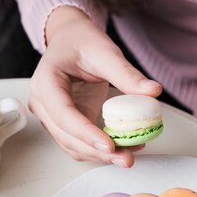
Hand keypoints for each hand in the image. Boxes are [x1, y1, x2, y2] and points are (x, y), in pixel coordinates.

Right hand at [29, 6, 161, 165]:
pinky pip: (80, 143)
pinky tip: (123, 148)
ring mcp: (51, 117)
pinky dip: (100, 150)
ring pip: (73, 146)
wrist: (70, 39)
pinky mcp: (64, 124)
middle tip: (127, 157)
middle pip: (67, 137)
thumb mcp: (105, 51)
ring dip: (100, 155)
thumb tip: (153, 91)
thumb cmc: (81, 41)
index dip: (86, 133)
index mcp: (46, 82)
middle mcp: (42, 103)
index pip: (63, 114)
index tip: (109, 146)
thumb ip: (127, 74)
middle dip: (97, 151)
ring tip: (129, 155)